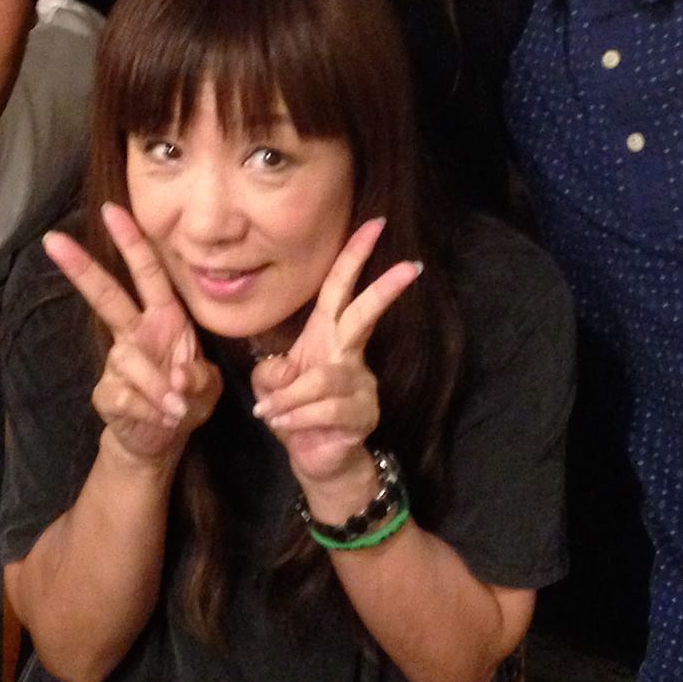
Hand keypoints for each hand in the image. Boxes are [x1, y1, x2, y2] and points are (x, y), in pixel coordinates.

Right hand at [44, 204, 222, 466]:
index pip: (148, 273)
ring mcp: (117, 362)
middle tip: (53, 240)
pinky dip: (149, 410)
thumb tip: (178, 377)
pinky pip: (125, 396)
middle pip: (106, 295)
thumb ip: (198, 377)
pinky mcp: (107, 393)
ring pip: (129, 360)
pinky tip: (162, 418)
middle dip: (82, 268)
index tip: (112, 210)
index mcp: (163, 318)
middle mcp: (136, 333)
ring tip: (177, 408)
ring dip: (156, 386)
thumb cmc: (186, 397)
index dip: (132, 242)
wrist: (161, 438)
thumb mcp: (207, 385)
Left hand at [250, 219, 421, 516]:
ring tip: (272, 412)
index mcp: (326, 335)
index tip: (375, 224)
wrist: (315, 457)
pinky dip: (297, 417)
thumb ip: (271, 370)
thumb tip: (285, 373)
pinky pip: (325, 410)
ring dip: (290, 398)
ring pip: (324, 380)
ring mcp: (361, 383)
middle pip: (364, 315)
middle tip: (410, 266)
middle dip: (383, 289)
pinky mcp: (363, 413)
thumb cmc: (294, 411)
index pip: (340, 288)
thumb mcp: (272, 384)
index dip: (354, 256)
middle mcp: (348, 354)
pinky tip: (285, 424)